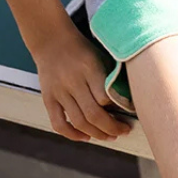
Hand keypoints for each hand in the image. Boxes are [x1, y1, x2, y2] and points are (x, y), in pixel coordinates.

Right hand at [32, 26, 133, 142]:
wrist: (51, 40)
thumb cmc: (81, 49)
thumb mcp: (100, 56)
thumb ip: (109, 77)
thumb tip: (124, 102)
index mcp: (89, 68)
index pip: (106, 98)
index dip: (119, 110)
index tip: (129, 114)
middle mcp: (73, 81)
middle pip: (93, 114)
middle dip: (112, 128)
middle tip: (123, 130)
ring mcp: (59, 92)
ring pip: (78, 122)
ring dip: (97, 134)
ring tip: (109, 136)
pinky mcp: (48, 99)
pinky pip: (59, 124)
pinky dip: (72, 135)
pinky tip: (85, 137)